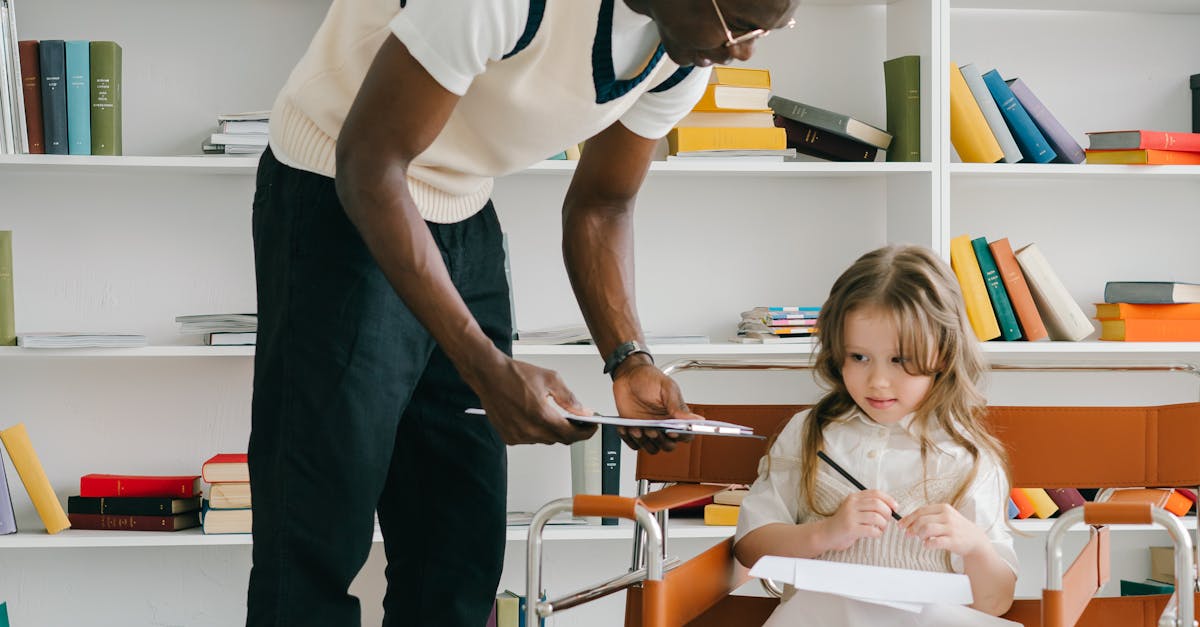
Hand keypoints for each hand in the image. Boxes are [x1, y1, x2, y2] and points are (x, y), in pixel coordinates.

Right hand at [467, 354, 596, 444]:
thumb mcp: (550, 379)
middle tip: (579, 421)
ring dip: (553, 431)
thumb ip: (570, 398)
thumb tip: (583, 411)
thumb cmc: (514, 374)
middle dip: (572, 431)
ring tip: (556, 416)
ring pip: (545, 440)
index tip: (592, 428)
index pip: (571, 434)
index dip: (586, 432)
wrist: (489, 374)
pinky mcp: (508, 436)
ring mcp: (517, 435)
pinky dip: (537, 431)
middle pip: (559, 439)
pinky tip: (537, 418)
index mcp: (541, 416)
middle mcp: (528, 429)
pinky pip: (530, 439)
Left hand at [611, 355, 694, 453]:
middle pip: (668, 446)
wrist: (628, 375)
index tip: (672, 431)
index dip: (681, 437)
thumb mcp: (667, 388)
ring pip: (652, 448)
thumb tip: (697, 419)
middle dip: (662, 441)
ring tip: (638, 428)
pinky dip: (629, 440)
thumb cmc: (649, 379)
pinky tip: (627, 427)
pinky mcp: (633, 430)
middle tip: (653, 430)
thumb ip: (678, 406)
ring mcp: (648, 429)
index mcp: (675, 416)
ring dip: (645, 441)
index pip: (685, 435)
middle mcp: (663, 425)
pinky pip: (633, 444)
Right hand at [820, 490, 899, 551]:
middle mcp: (852, 504)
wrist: (826, 533)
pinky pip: (872, 530)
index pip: (876, 493)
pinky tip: (875, 534)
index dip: (889, 500)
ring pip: (876, 517)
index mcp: (854, 497)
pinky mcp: (851, 529)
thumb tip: (890, 506)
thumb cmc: (844, 522)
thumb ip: (867, 505)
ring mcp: (850, 516)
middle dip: (887, 513)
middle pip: (878, 504)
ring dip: (883, 525)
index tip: (895, 507)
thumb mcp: (854, 509)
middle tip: (887, 521)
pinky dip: (878, 533)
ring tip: (881, 529)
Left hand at [899, 503, 988, 556]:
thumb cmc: (956, 528)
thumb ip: (929, 517)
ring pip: (926, 529)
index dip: (908, 518)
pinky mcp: (953, 540)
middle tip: (908, 534)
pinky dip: (928, 544)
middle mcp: (947, 516)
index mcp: (943, 508)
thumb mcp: (945, 517)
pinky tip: (928, 545)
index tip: (900, 525)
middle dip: (911, 528)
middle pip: (921, 520)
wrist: (975, 539)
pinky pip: (935, 542)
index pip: (920, 511)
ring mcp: (951, 528)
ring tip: (922, 539)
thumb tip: (907, 522)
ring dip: (920, 535)